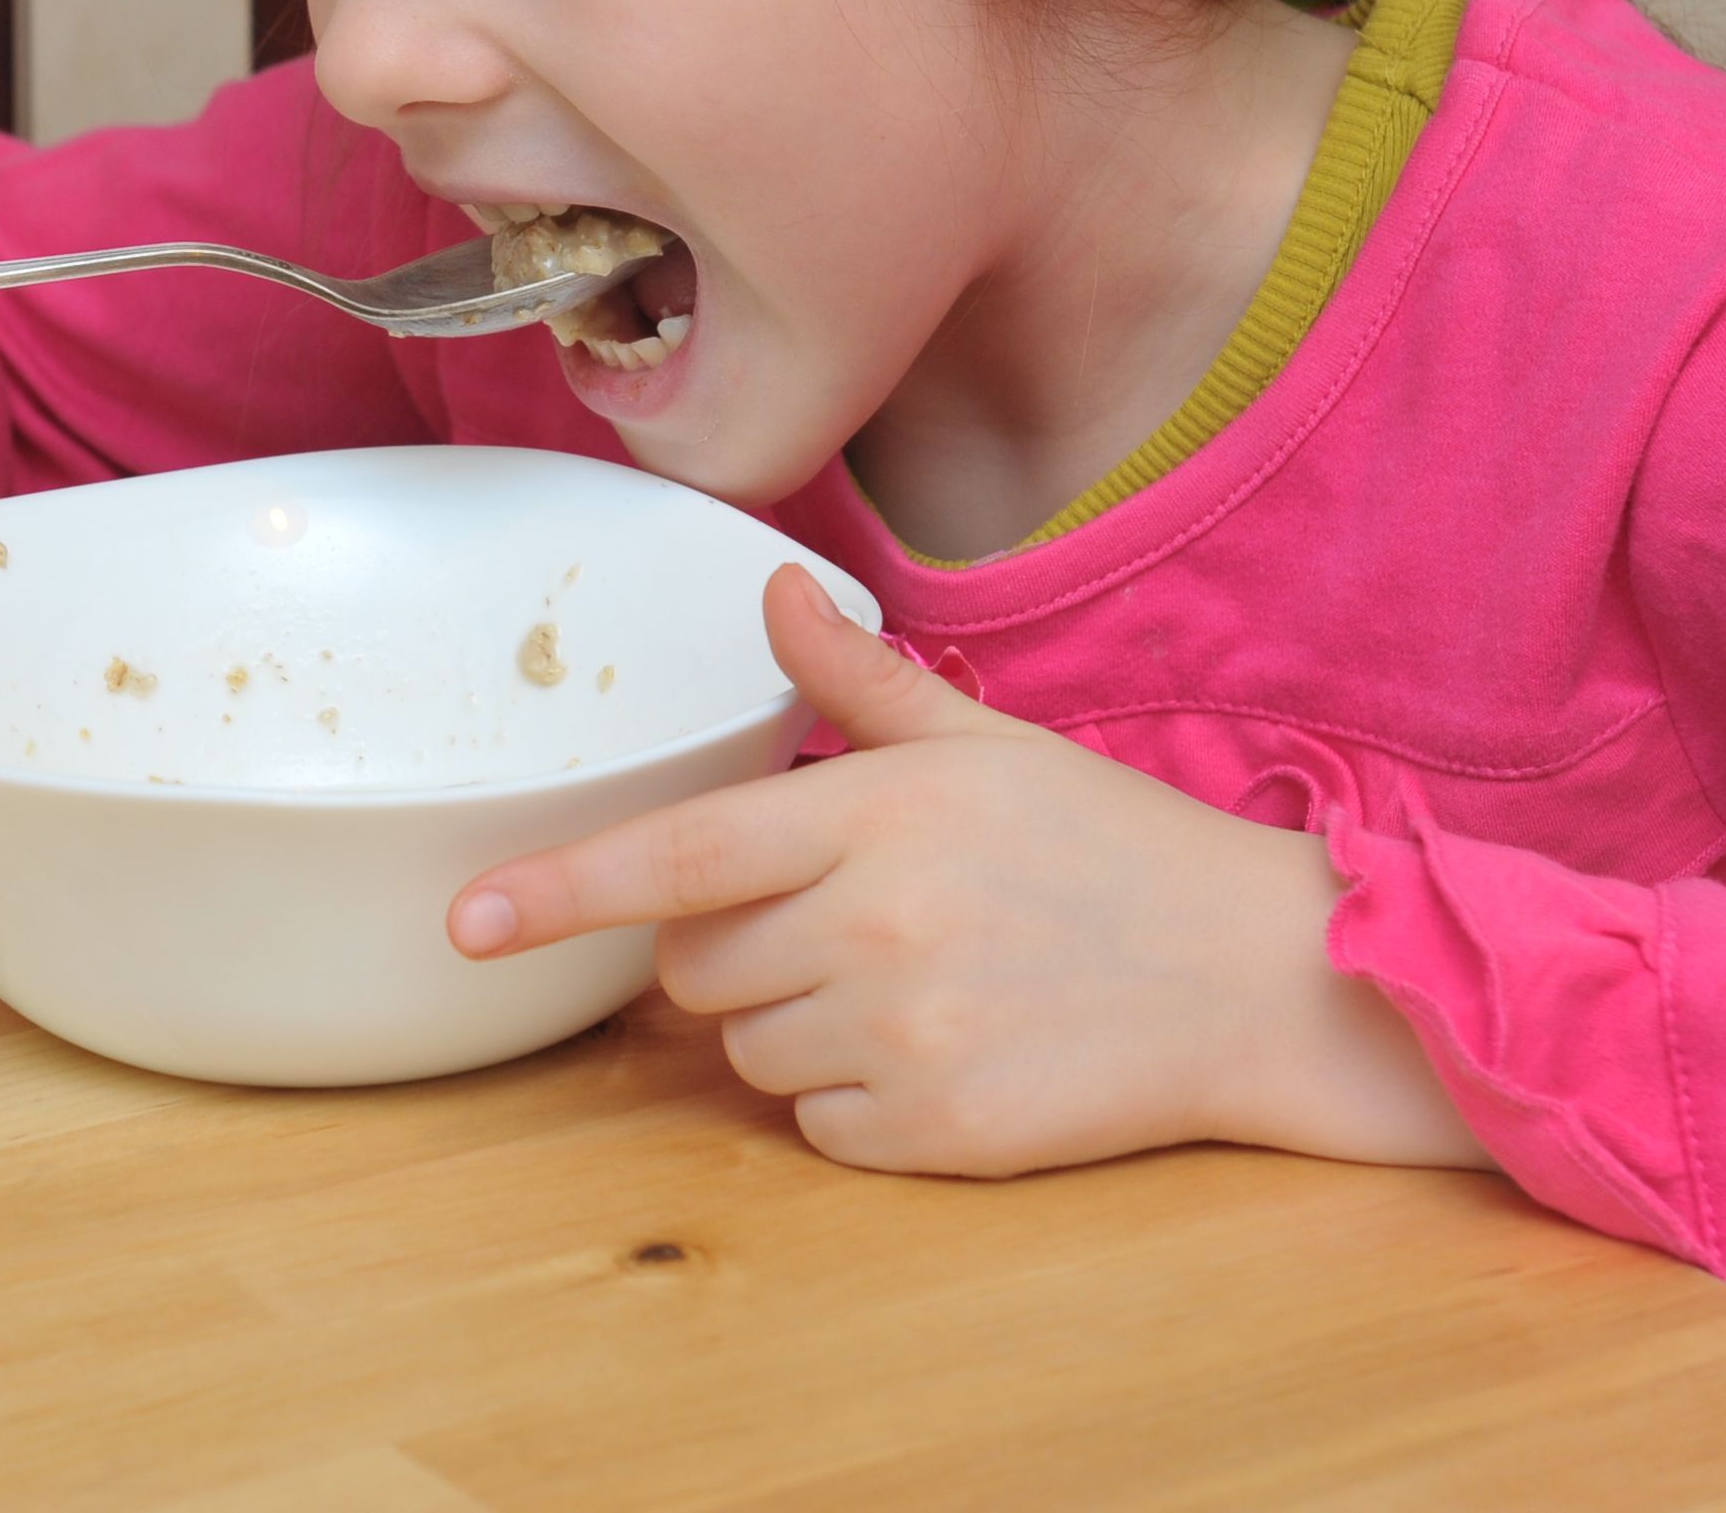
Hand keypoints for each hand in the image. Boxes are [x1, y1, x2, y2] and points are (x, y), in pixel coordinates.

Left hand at [449, 566, 1489, 1178]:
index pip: (679, 854)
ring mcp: (904, 1039)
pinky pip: (814, 1128)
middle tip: (856, 921)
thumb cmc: (1111, 849)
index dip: (563, 890)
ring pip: (747, 1053)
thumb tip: (773, 591)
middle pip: (695, 968)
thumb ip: (860, 685)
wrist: (1256, 979)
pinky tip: (949, 1050)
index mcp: (876, 815)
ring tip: (924, 983)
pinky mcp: (936, 1135)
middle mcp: (875, 927)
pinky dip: (855, 1103)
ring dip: (800, 1026)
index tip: (469, 921)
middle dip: (741, 948)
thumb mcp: (986, 745)